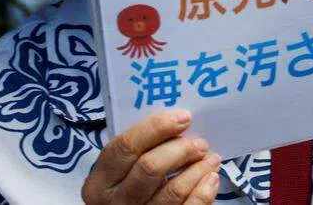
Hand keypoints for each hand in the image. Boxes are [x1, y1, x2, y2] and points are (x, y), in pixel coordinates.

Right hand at [82, 109, 221, 203]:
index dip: (156, 127)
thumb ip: (140, 148)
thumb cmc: (130, 184)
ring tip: (210, 159)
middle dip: (181, 150)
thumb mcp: (123, 168)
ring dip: (198, 170)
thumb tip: (179, 122)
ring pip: (172, 192)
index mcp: (101, 180)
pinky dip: (203, 192)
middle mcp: (116, 200)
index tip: (184, 117)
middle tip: (200, 143)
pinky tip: (211, 179)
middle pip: (150, 168)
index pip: (125, 146)